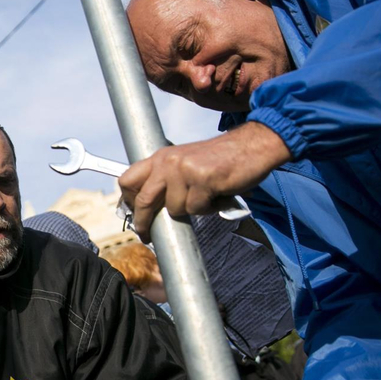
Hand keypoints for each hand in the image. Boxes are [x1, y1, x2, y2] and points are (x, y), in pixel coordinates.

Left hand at [117, 122, 290, 241]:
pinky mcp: (201, 179)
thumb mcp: (185, 163)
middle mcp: (168, 161)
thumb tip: (150, 209)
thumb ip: (167, 180)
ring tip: (207, 197)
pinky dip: (209, 208)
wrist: (253, 145)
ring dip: (192, 210)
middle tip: (146, 235)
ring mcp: (183, 170)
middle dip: (143, 223)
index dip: (128, 202)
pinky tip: (218, 195)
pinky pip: (197, 208)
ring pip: (175, 209)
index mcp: (161, 157)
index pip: (128, 180)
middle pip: (144, 200)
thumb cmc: (221, 159)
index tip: (134, 217)